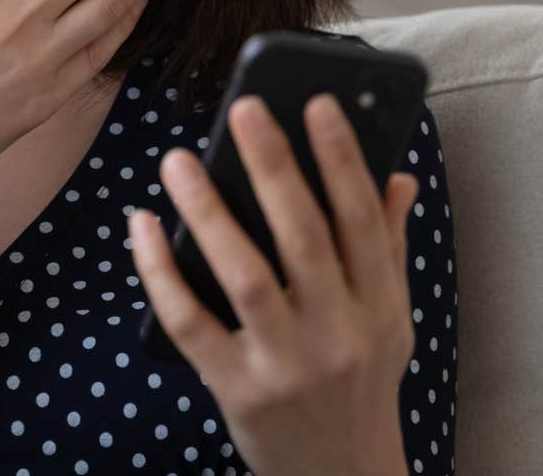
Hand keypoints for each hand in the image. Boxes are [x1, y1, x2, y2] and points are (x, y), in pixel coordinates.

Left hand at [129, 93, 419, 475]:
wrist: (340, 475)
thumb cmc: (360, 382)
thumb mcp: (391, 321)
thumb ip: (388, 248)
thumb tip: (398, 177)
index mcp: (379, 307)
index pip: (361, 220)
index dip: (341, 159)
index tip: (316, 103)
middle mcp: (337, 334)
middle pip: (304, 239)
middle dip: (274, 168)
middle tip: (243, 109)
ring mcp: (285, 365)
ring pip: (244, 276)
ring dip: (208, 213)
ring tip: (179, 160)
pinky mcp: (236, 390)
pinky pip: (191, 323)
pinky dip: (162, 273)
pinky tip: (143, 227)